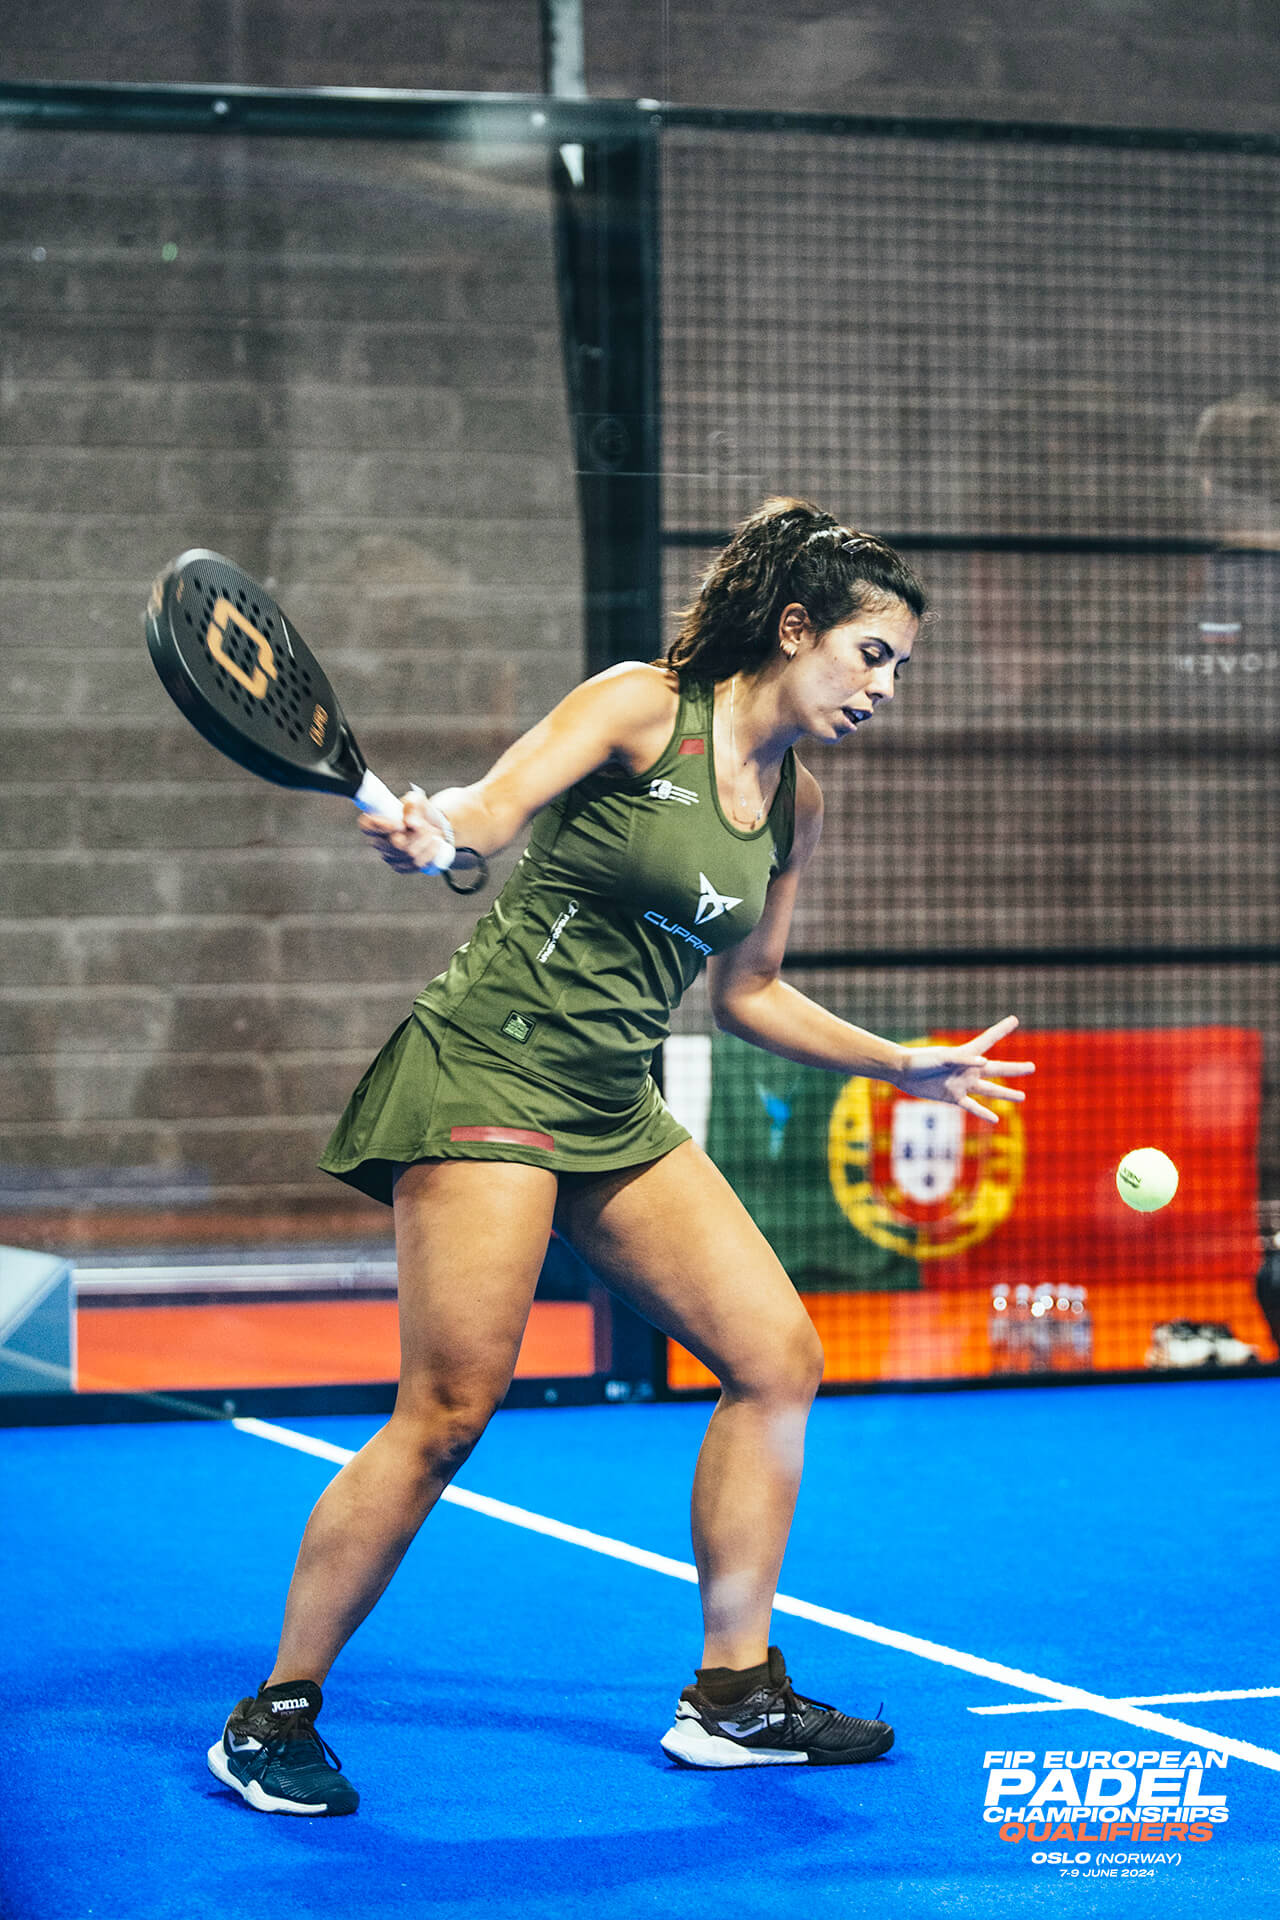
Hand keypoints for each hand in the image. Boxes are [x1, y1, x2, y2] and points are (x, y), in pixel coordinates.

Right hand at [357, 786, 453, 874]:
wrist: (434, 825)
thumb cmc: (420, 811)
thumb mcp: (418, 800)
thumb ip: (413, 804)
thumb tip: (410, 823)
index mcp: (375, 822)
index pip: (366, 826)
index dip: (382, 826)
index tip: (400, 823)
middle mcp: (378, 842)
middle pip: (396, 843)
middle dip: (417, 833)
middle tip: (424, 826)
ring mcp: (389, 857)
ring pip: (410, 854)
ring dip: (426, 842)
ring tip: (432, 833)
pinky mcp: (401, 867)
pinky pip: (416, 864)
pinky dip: (430, 853)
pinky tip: (434, 844)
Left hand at [894, 1015, 1034, 1124]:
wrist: (903, 1072)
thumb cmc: (921, 1060)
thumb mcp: (942, 1057)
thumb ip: (962, 1059)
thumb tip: (985, 1063)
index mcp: (966, 1053)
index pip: (988, 1039)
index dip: (1001, 1029)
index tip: (1014, 1019)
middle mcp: (968, 1069)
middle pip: (997, 1069)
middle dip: (1015, 1069)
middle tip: (1032, 1067)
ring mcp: (962, 1083)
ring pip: (990, 1090)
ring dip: (1006, 1093)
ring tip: (1022, 1097)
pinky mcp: (953, 1097)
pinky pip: (972, 1106)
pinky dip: (983, 1112)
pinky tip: (996, 1120)